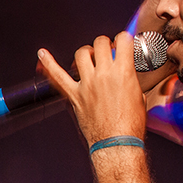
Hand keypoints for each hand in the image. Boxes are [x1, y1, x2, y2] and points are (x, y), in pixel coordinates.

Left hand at [37, 33, 146, 148]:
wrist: (117, 143)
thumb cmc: (129, 125)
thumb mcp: (140, 96)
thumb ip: (131, 80)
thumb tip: (128, 75)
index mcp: (123, 72)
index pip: (123, 40)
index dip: (123, 39)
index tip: (123, 42)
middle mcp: (103, 74)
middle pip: (100, 43)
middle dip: (105, 43)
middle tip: (107, 50)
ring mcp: (87, 84)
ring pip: (81, 53)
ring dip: (87, 51)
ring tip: (90, 56)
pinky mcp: (75, 95)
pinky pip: (58, 77)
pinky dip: (49, 64)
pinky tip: (42, 54)